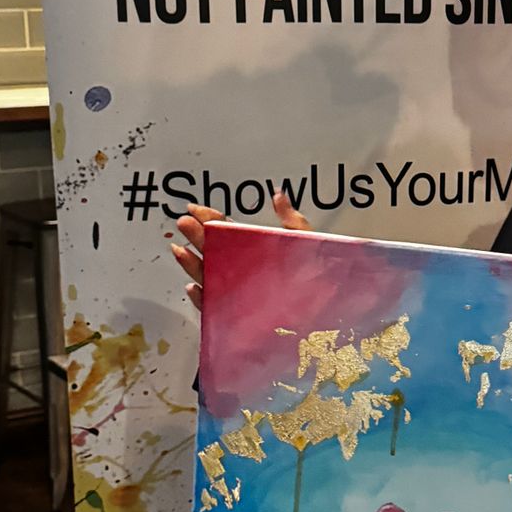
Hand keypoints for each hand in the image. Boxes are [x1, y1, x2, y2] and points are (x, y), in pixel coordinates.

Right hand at [168, 191, 312, 313]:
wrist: (330, 314)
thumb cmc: (319, 279)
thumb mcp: (306, 244)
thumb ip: (291, 220)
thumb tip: (278, 194)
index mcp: (255, 251)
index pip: (227, 232)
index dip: (210, 219)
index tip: (195, 209)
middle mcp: (242, 271)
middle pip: (213, 252)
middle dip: (197, 237)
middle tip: (185, 224)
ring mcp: (238, 293)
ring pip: (209, 278)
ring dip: (193, 265)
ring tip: (182, 251)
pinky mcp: (238, 317)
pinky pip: (215, 309)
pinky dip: (203, 300)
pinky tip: (196, 288)